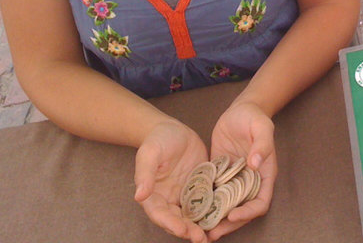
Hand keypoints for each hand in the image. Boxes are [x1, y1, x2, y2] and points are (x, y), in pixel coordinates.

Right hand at [134, 120, 209, 242]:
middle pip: (177, 220)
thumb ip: (145, 174)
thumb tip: (139, 196)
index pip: (160, 214)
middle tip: (201, 238)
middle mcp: (169, 199)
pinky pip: (206, 202)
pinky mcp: (200, 188)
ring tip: (212, 236)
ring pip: (192, 216)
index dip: (170, 224)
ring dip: (200, 226)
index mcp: (153, 195)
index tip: (182, 230)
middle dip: (188, 231)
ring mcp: (185, 195)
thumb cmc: (157, 140)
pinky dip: (212, 211)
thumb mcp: (150, 153)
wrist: (173, 130)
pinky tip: (223, 217)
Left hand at [206, 101, 276, 240]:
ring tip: (200, 229)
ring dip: (216, 218)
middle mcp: (249, 181)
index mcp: (264, 175)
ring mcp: (234, 179)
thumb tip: (256, 164)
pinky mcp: (220, 174)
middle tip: (212, 233)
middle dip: (229, 224)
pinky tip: (192, 211)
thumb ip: (262, 145)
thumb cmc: (254, 118)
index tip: (232, 214)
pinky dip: (206, 204)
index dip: (248, 212)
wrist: (240, 110)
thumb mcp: (261, 127)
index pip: (260, 202)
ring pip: (227, 206)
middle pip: (242, 210)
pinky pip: (214, 193)